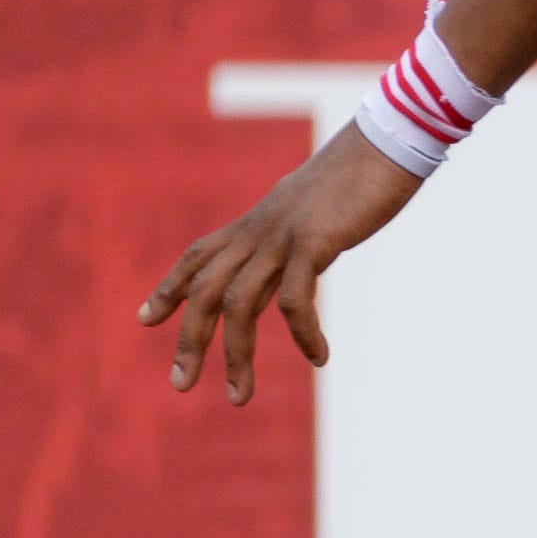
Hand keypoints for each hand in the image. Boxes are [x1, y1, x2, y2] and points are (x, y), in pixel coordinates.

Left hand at [140, 128, 425, 406]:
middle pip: (205, 290)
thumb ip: (302, 230)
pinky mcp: (313, 241)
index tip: (147, 318)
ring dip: (234, 356)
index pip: (198, 256)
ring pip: (237, 304)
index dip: (170, 287)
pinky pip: (294, 299)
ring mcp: (281, 236)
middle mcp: (258, 231)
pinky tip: (319, 357)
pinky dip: (302, 334)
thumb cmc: (365, 170)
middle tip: (180, 384)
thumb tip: (305, 246)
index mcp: (257, 222)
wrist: (389, 140)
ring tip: (239, 397)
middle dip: (189, 340)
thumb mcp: (319, 206)